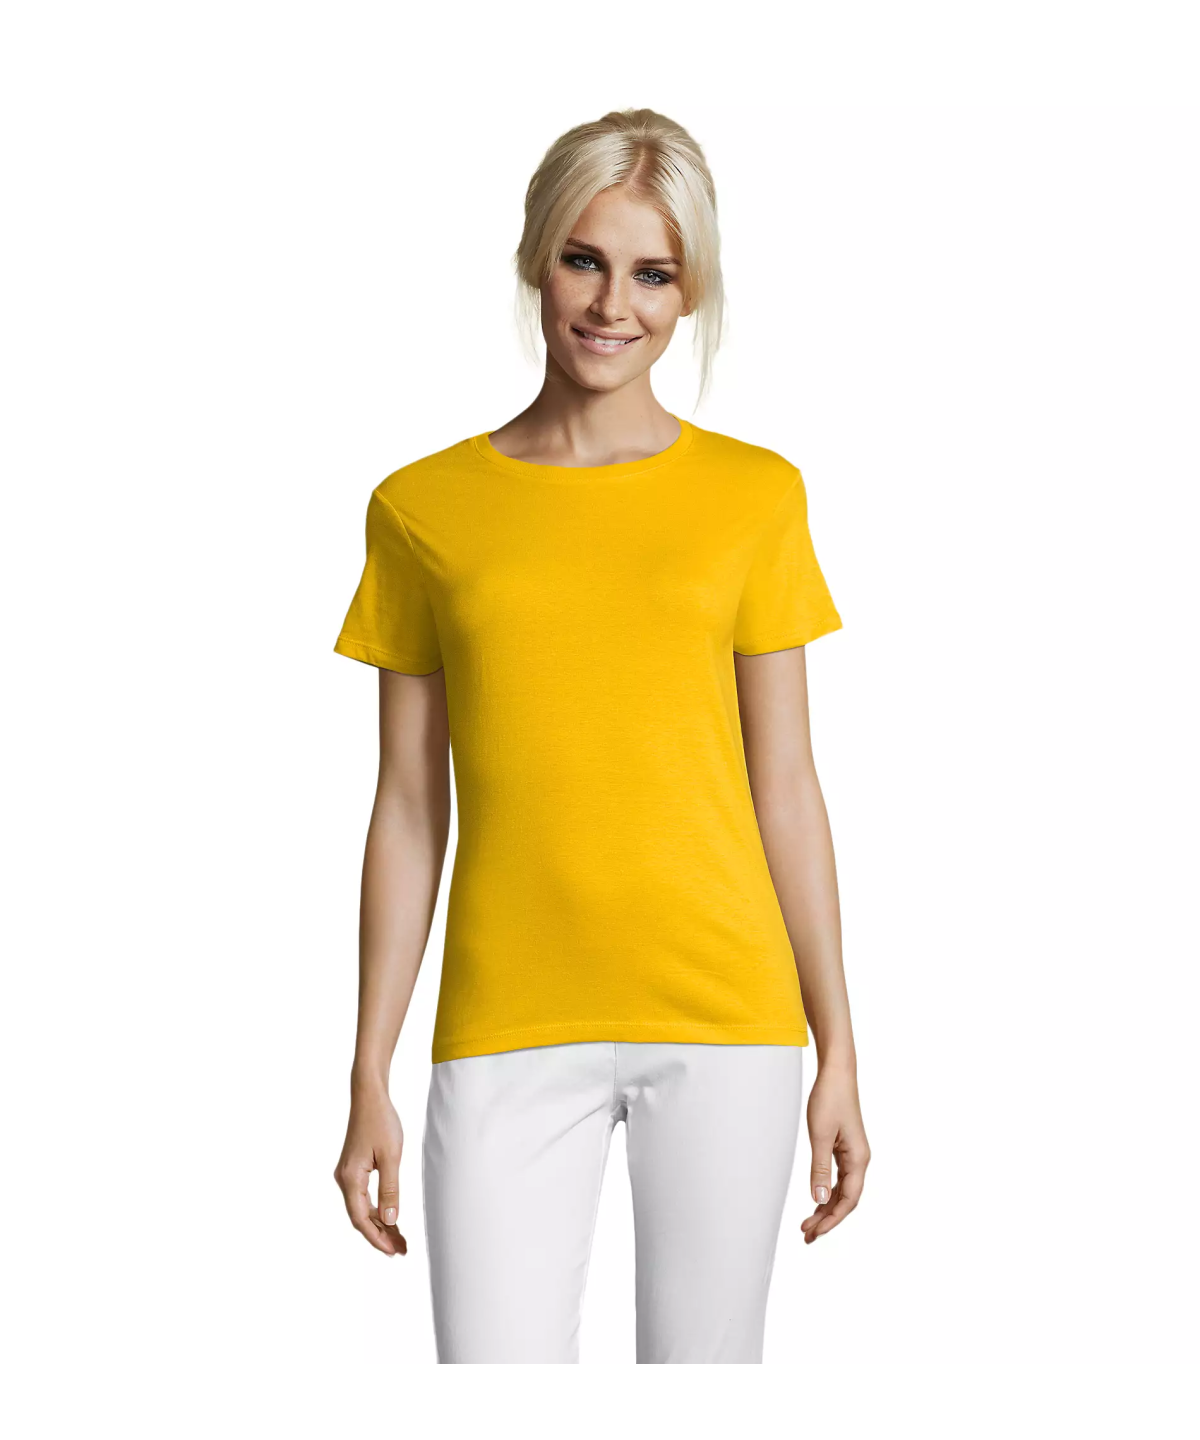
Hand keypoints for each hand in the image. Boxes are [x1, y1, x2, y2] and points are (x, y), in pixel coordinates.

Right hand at [334, 1085, 407, 1256]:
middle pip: (360, 1217)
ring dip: (379, 1223)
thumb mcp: (391, 1156)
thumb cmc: (381, 1121)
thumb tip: (391, 1219)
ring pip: (361, 1208)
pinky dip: (376, 1209)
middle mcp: (344, 1179)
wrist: (369, 1096)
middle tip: (402, 1249)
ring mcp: (347, 1174)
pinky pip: (363, 1196)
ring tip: (400, 1239)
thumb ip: (390, 1190)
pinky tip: (390, 1217)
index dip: (377, 1238)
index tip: (393, 1251)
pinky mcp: (353, 1169)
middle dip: (380, 1235)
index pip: (360, 1219)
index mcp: (350, 1178)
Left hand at [802, 1060, 869, 1243]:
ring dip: (826, 1207)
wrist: (836, 1072)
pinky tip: (817, 1199)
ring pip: (842, 1190)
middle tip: (807, 1234)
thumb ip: (821, 1169)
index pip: (849, 1200)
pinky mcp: (845, 1147)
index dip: (832, 1219)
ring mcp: (853, 1154)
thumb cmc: (830, 1098)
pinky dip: (827, 1191)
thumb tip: (820, 1199)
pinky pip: (839, 1177)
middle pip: (846, 1199)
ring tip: (808, 1223)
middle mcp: (859, 1159)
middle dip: (827, 1219)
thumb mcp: (821, 1135)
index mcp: (858, 1159)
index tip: (815, 1232)